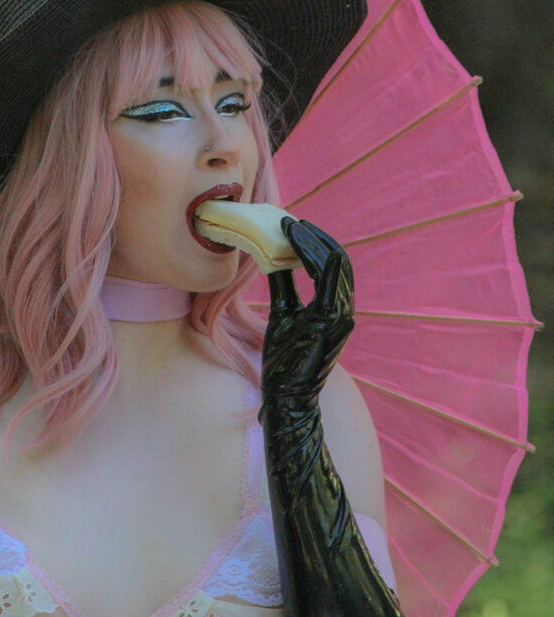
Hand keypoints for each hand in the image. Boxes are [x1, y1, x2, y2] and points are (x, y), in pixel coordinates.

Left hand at [261, 219, 353, 401]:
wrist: (285, 395)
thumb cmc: (284, 358)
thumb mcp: (282, 313)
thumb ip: (284, 287)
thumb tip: (273, 259)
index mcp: (334, 306)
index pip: (333, 264)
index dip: (314, 242)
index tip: (292, 225)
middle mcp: (343, 308)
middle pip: (339, 260)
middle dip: (315, 237)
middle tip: (291, 221)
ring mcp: (341, 315)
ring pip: (337, 266)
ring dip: (312, 243)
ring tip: (290, 227)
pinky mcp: (332, 322)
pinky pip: (330, 284)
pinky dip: (318, 261)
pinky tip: (307, 247)